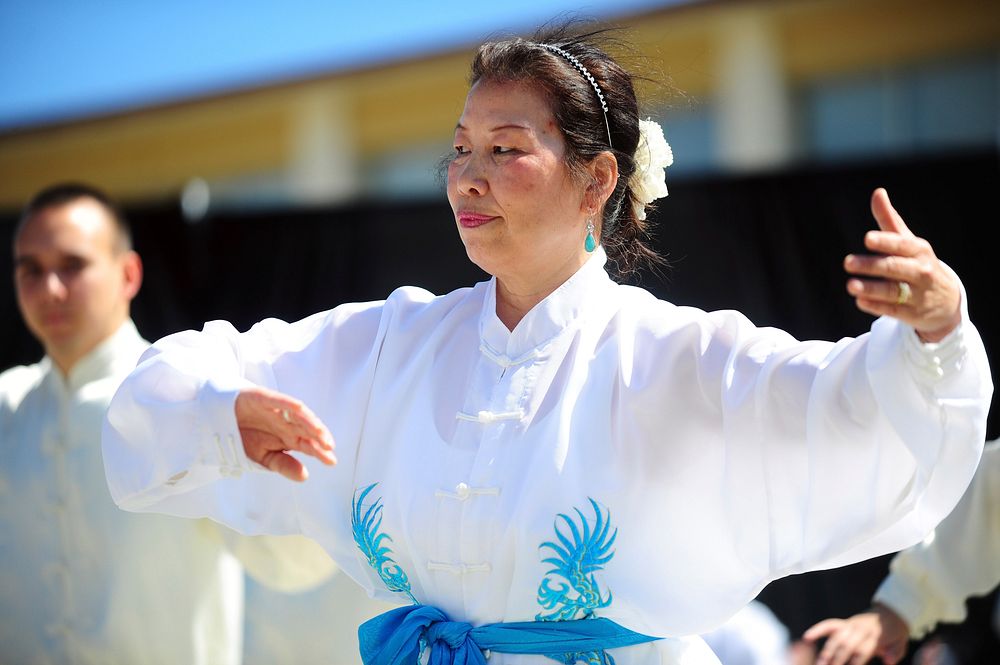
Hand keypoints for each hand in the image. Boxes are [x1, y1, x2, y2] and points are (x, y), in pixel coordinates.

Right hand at [234, 386, 335, 481]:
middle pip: (307, 430)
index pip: (309, 445)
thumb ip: (283, 465)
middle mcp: (287, 424)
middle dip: (319, 437)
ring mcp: (277, 411)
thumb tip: (304, 476)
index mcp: (289, 438)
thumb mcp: (263, 457)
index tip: (331, 461)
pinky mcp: (263, 399)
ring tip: (319, 431)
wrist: (220, 419)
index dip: (320, 452)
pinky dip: (287, 403)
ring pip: (297, 415)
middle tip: (328, 446)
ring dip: (309, 422)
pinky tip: (298, 408)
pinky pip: (277, 400)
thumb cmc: (245, 436)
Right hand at [803, 603, 909, 664]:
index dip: (855, 661)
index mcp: (875, 634)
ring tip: (819, 664)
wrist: (892, 612)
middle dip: (837, 659)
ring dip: (827, 651)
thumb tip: (888, 660)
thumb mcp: (901, 643)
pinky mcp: (845, 622)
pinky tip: (807, 638)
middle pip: (846, 644)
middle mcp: (860, 628)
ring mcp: (851, 624)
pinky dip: (817, 630)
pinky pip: (829, 625)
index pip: (863, 649)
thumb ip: (894, 652)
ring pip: (836, 637)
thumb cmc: (896, 633)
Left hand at [845, 188, 960, 342]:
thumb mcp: (908, 241)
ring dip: (871, 288)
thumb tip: (877, 192)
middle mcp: (920, 271)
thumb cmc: (918, 263)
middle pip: (894, 267)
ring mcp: (917, 294)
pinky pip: (893, 310)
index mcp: (918, 250)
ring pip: (892, 291)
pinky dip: (876, 306)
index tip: (867, 239)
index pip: (901, 245)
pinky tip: (860, 301)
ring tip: (851, 285)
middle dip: (871, 265)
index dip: (885, 242)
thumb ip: (889, 219)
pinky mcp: (912, 314)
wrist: (947, 301)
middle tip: (847, 262)